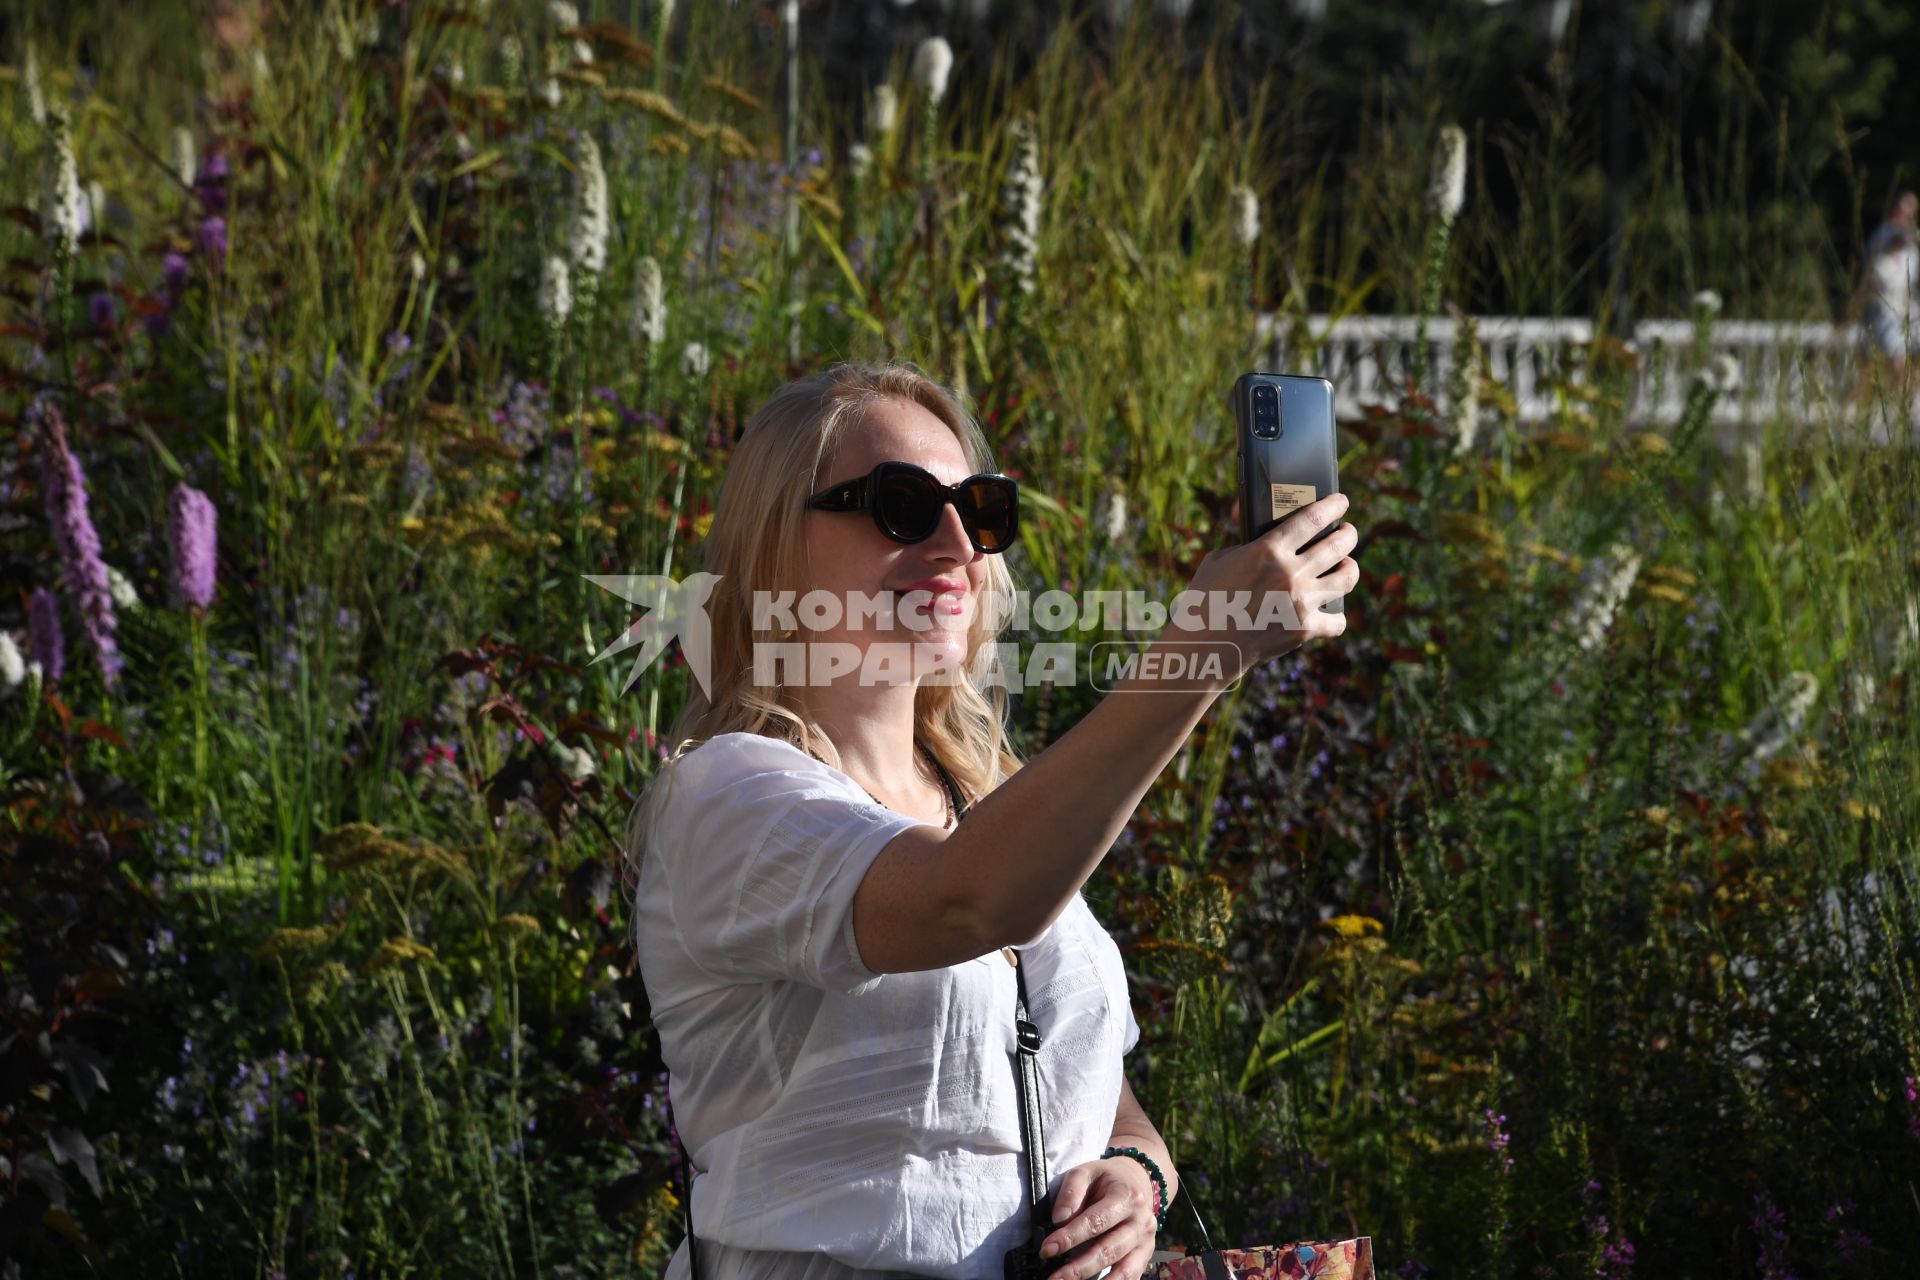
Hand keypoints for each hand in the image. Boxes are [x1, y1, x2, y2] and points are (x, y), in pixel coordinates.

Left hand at [1038, 1155, 1159, 1279]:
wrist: (1136, 1181)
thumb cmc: (1105, 1179)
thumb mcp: (1086, 1172)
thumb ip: (1071, 1192)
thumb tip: (1059, 1220)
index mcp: (1126, 1196)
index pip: (1096, 1221)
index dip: (1070, 1238)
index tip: (1047, 1250)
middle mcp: (1141, 1221)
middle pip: (1109, 1250)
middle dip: (1079, 1268)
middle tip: (1054, 1279)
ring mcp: (1146, 1241)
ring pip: (1123, 1271)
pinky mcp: (1145, 1255)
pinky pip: (1131, 1277)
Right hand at [1176, 491, 1358, 675]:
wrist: (1207, 643)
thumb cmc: (1207, 597)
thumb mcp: (1220, 559)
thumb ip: (1247, 545)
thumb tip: (1267, 539)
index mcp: (1269, 550)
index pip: (1313, 519)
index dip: (1333, 506)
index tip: (1342, 501)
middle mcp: (1291, 573)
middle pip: (1338, 545)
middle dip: (1349, 534)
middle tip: (1347, 531)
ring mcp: (1300, 602)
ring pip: (1346, 578)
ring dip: (1350, 567)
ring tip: (1346, 565)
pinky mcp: (1304, 629)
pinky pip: (1337, 621)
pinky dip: (1336, 617)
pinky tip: (1332, 612)